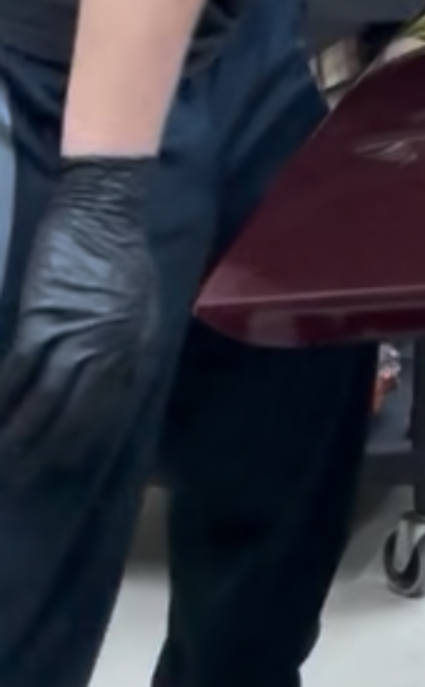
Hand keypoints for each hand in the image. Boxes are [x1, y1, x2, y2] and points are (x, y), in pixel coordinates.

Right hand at [0, 157, 159, 468]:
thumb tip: (121, 380)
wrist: (103, 209)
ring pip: (42, 402)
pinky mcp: (41, 321)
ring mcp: (72, 338)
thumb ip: (133, 345)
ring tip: (3, 460)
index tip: (69, 466)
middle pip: (73, 416)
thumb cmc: (125, 251)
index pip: (111, 410)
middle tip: (25, 477)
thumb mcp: (147, 303)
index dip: (87, 442)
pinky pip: (17, 371)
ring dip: (19, 435)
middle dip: (48, 451)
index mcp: (135, 347)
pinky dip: (2, 398)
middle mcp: (105, 351)